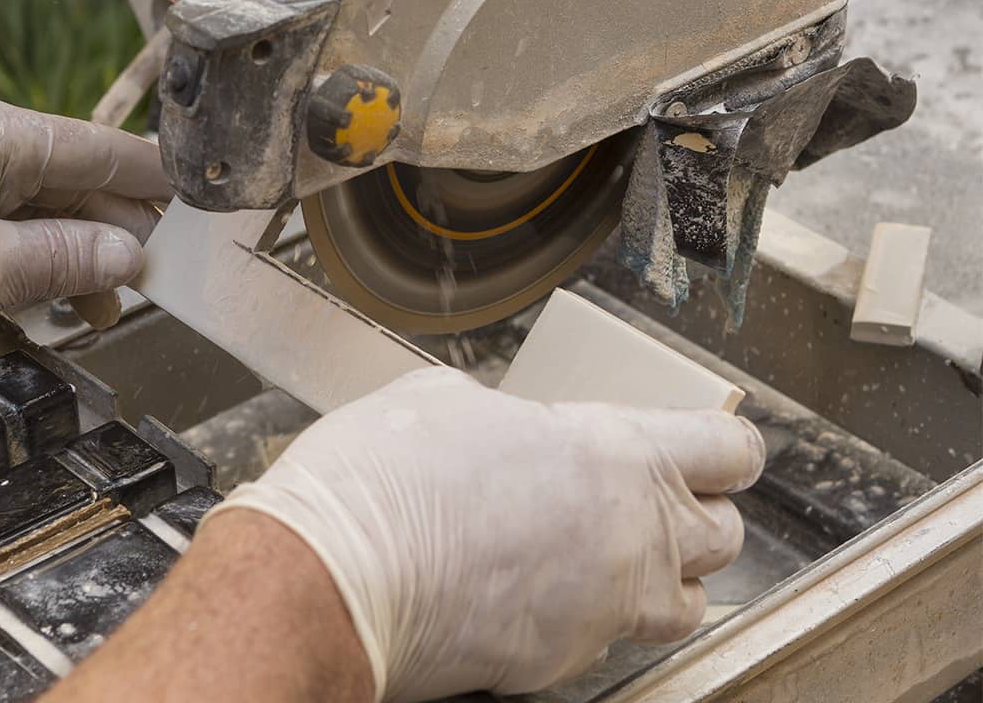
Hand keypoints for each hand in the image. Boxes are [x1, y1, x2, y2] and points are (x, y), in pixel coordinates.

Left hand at [0, 87, 170, 383]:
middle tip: (164, 275)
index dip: (152, 177)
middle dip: (119, 233)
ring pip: (45, 218)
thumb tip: (133, 255)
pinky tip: (65, 306)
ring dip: (81, 261)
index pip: (95, 149)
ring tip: (109, 308)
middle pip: (74, 186)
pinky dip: (43, 272)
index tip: (200, 198)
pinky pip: (12, 240)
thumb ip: (69, 257)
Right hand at [211, 366, 765, 701]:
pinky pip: (605, 642)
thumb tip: (514, 429)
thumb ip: (512, 418)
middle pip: (726, 536)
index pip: (730, 452)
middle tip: (653, 502)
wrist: (336, 573)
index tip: (711, 450)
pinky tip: (532, 594)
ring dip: (663, 581)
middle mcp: (629, 536)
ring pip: (687, 606)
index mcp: (613, 454)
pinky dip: (586, 620)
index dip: (726, 448)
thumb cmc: (384, 478)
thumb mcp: (447, 401)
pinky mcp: (562, 665)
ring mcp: (602, 609)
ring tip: (608, 559)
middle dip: (697, 517)